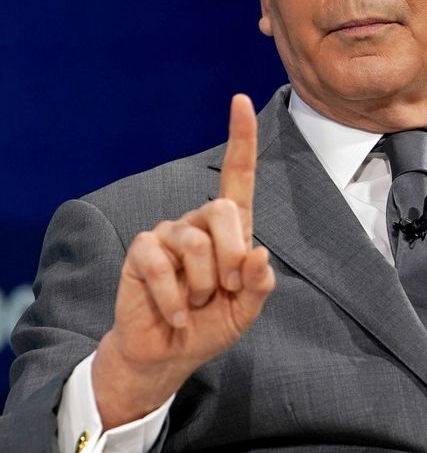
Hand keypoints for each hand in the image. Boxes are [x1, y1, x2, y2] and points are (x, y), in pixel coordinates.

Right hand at [92, 94, 275, 428]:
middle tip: (227, 288)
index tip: (239, 99)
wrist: (170, 353)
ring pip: (195, 243)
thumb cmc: (212, 324)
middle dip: (232, 255)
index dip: (240, 138)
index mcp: (231, 229)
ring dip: (203, 285)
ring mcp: (167, 234)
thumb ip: (259, 283)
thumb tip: (258, 252)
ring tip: (197, 304)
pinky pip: (161, 266)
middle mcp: (198, 222)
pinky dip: (176, 300)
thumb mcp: (248, 308)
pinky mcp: (141, 252)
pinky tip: (178, 315)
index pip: (238, 176)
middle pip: (222, 211)